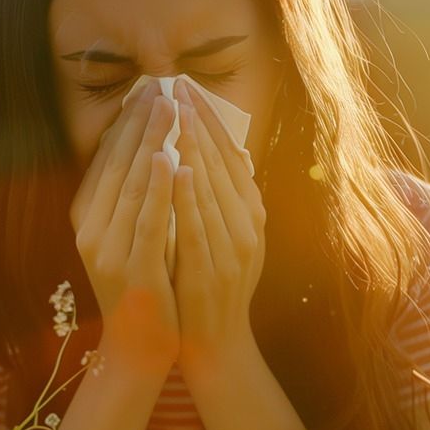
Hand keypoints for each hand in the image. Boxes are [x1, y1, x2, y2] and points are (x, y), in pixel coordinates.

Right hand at [70, 80, 179, 374]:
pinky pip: (148, 221)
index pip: (105, 160)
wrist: (138, 346)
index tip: (146, 91)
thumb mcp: (128, 235)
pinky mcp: (134, 270)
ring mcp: (109, 252)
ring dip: (150, 143)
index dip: (125, 124)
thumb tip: (149, 145)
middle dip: (139, 123)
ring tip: (167, 108)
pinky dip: (159, 189)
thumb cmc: (141, 285)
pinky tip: (172, 160)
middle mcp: (90, 231)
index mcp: (86, 218)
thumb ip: (132, 196)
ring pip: (131, 186)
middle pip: (116, 166)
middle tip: (159, 87)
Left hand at [170, 78, 266, 369]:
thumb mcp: (225, 235)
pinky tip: (180, 169)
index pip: (232, 157)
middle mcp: (248, 227)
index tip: (190, 88)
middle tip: (178, 86)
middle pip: (223, 166)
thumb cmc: (213, 285)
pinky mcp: (211, 271)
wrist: (216, 343)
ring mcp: (232, 250)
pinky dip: (190, 198)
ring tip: (178, 113)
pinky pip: (199, 227)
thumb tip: (221, 150)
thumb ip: (223, 197)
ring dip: (194, 149)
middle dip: (199, 123)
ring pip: (212, 190)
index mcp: (251, 215)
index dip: (211, 121)